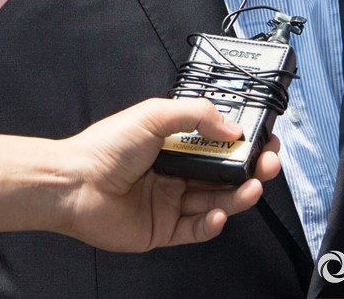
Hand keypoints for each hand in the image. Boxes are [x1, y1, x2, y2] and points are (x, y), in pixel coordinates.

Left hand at [56, 97, 281, 249]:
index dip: (242, 142)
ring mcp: (170, 202)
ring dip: (238, 195)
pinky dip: (212, 224)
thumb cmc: (106, 146)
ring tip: (254, 186)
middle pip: (223, 173)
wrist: (74, 184)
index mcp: (174, 142)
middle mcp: (175, 171)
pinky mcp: (163, 230)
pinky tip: (220, 213)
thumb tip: (231, 125)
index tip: (264, 137)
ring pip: (215, 201)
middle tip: (269, 163)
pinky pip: (196, 230)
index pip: (218, 142)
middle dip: (250, 168)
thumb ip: (196, 115)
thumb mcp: (154, 114)